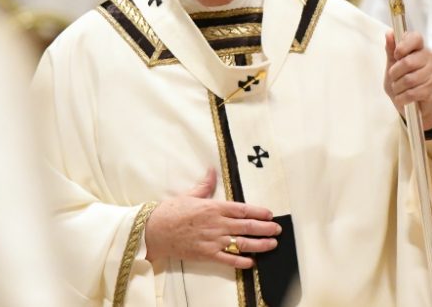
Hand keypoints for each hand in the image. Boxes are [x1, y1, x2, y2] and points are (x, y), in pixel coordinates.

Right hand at [144, 168, 280, 269]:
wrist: (154, 230)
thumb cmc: (170, 212)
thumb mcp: (189, 194)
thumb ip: (205, 185)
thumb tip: (212, 170)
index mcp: (213, 207)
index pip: (242, 209)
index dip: (259, 212)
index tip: (270, 214)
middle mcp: (216, 224)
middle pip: (246, 226)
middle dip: (265, 228)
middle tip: (277, 229)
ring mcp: (212, 240)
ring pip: (241, 243)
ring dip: (259, 244)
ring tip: (272, 244)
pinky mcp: (206, 254)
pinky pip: (227, 259)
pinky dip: (241, 261)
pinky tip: (251, 262)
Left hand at [384, 31, 431, 131]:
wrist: (412, 106)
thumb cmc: (401, 82)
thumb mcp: (392, 65)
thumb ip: (391, 50)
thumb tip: (389, 33)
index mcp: (419, 48)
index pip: (415, 37)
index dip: (403, 45)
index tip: (396, 55)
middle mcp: (429, 58)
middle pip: (408, 62)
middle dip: (394, 73)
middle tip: (393, 78)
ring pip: (409, 79)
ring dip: (397, 87)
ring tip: (398, 89)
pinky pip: (412, 93)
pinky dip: (402, 98)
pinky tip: (402, 98)